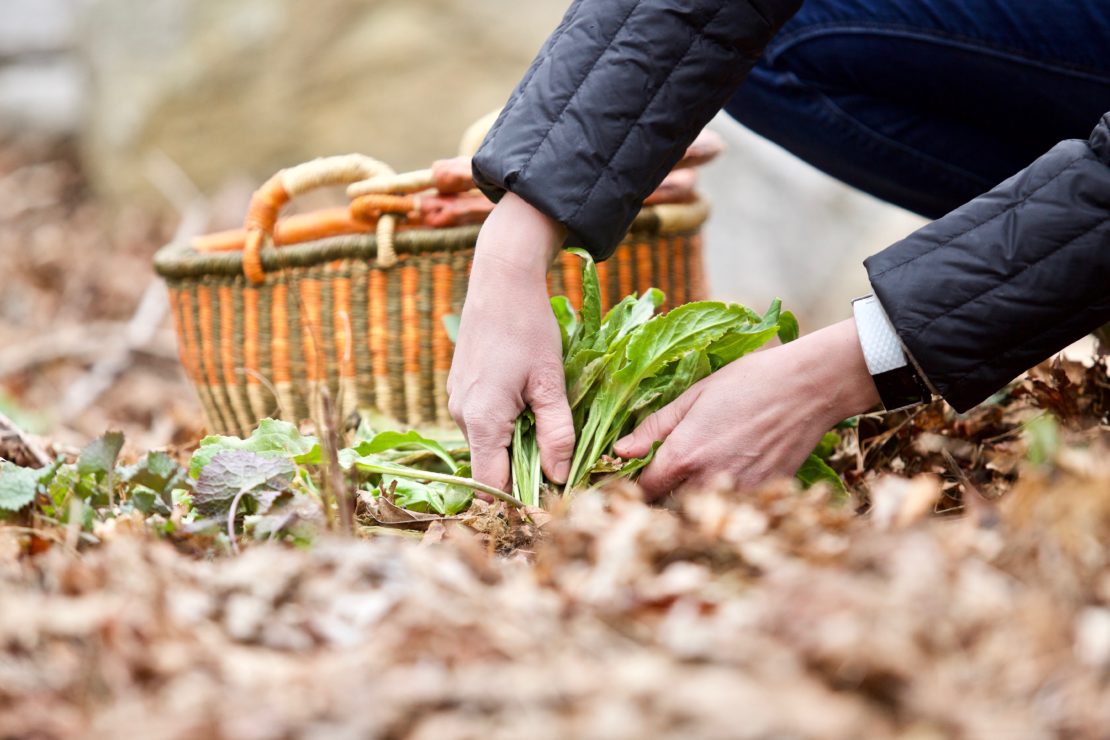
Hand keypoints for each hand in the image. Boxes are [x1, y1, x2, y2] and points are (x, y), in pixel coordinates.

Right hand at [447, 193, 574, 490]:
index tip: (551, 505)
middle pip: (491, 467)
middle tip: (563, 470)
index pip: (494, 485)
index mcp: (482, 420)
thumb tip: (559, 478)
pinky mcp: (461, 392)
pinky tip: (531, 409)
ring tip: (551, 433)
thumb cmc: (529, 328)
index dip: (521, 500)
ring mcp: (457, 403)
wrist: (500, 282)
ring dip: (517, 448)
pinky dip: (507, 428)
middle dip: (524, 474)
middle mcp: (461, 417)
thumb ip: (556, 434)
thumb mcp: (551, 382)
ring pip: (489, 446)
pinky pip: (484, 425)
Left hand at [614, 319, 879, 497]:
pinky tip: (726, 477)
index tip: (630, 481)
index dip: (631, 487)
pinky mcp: (764, 497)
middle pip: (668, 508)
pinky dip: (722, 501)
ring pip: (700, 513)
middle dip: (660, 499)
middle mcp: (707, 482)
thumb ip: (654, 428)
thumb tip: (620, 451)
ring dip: (690, 502)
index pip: (642, 491)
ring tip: (696, 477)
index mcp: (683, 456)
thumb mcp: (694, 396)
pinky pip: (732, 510)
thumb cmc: (749, 382)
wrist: (809, 387)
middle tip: (661, 480)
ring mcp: (738, 494)